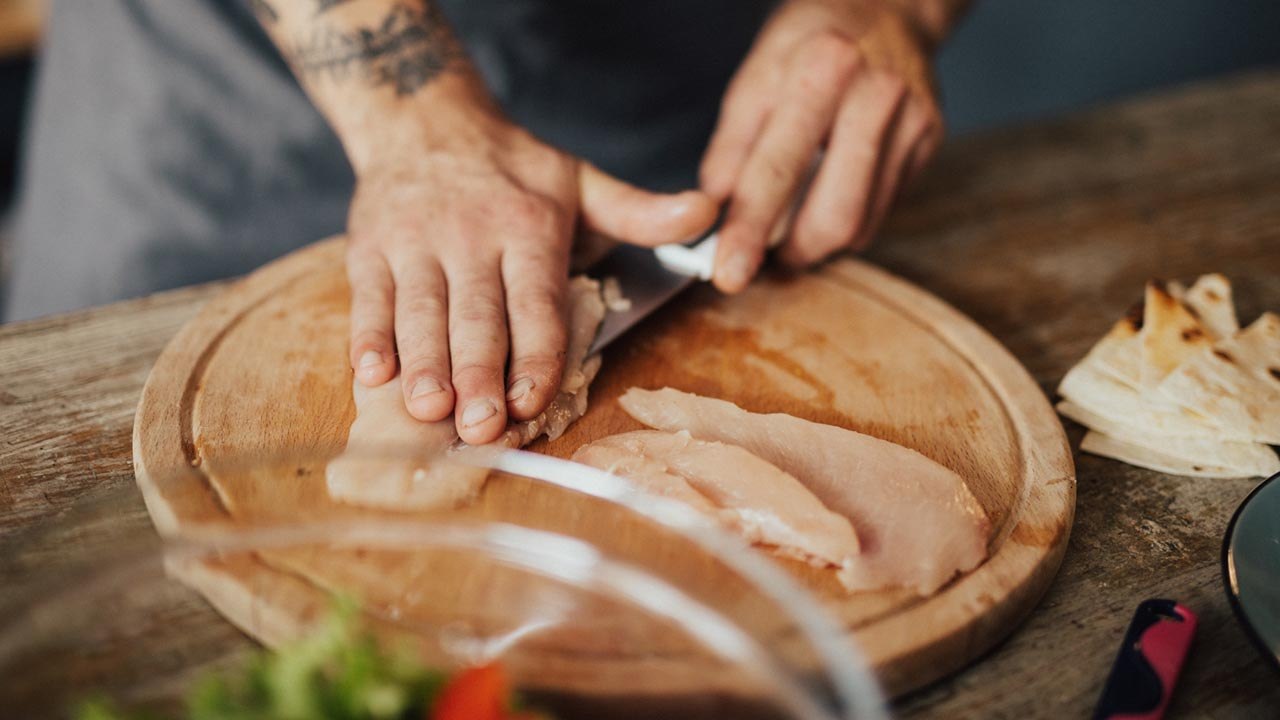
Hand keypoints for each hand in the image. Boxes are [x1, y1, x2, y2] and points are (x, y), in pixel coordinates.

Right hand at [345, 93, 716, 444]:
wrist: (423, 118)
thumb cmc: (511, 168)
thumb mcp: (581, 182)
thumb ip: (640, 212)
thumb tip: (708, 212)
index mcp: (528, 227)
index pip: (535, 301)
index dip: (534, 353)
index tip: (531, 400)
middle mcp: (471, 236)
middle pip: (476, 315)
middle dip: (478, 373)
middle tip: (481, 425)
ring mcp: (415, 243)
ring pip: (421, 311)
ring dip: (423, 363)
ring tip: (428, 410)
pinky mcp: (370, 248)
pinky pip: (369, 297)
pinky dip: (368, 334)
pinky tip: (371, 373)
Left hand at [700, 0, 943, 291]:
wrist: (885, 7)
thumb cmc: (809, 44)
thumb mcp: (755, 77)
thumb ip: (731, 148)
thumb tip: (715, 214)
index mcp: (823, 69)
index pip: (777, 170)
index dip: (749, 230)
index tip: (728, 274)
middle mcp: (876, 94)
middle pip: (833, 215)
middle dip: (792, 252)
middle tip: (763, 258)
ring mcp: (913, 119)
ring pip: (861, 223)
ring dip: (816, 244)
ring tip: (790, 232)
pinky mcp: (930, 139)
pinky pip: (882, 210)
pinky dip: (846, 222)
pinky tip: (827, 201)